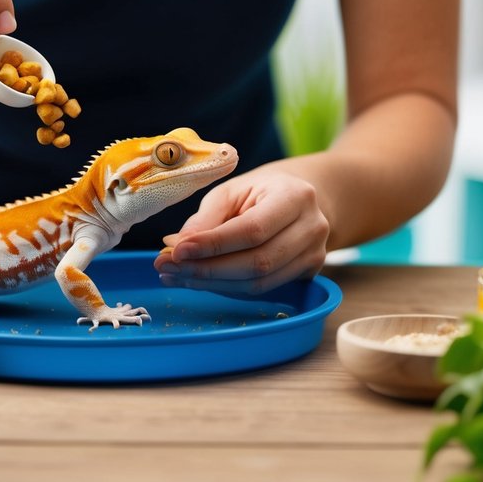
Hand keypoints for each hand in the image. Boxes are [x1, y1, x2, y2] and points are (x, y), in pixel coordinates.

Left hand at [153, 167, 330, 294]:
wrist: (301, 200)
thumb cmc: (260, 191)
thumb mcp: (231, 191)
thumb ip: (206, 218)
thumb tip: (177, 246)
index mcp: (295, 197)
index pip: (252, 230)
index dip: (213, 245)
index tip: (177, 251)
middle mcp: (312, 228)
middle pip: (257, 263)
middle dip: (207, 270)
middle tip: (167, 268)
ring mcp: (315, 255)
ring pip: (259, 284)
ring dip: (211, 284)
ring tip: (175, 276)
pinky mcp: (308, 275)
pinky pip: (262, 290)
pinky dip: (226, 289)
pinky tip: (197, 281)